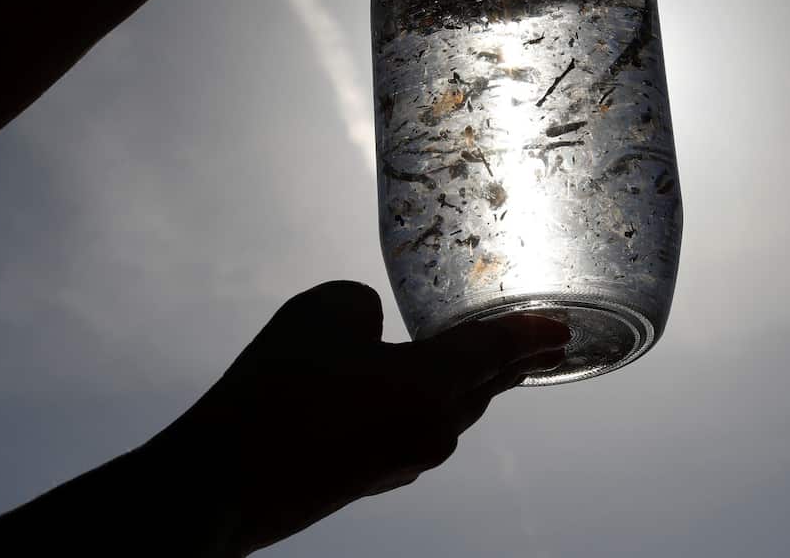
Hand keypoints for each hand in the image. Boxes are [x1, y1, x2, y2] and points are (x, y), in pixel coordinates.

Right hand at [144, 281, 570, 554]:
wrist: (226, 482)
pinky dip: (425, 406)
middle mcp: (431, 431)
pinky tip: (404, 395)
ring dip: (467, 385)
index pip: (497, 350)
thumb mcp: (324, 312)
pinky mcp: (373, 479)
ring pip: (451, 414)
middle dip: (512, 361)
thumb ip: (366, 308)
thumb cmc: (276, 392)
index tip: (564, 327)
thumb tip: (372, 330)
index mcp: (430, 387)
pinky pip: (417, 432)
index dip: (532, 331)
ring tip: (477, 363)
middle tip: (542, 343)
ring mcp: (403, 462)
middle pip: (483, 387)